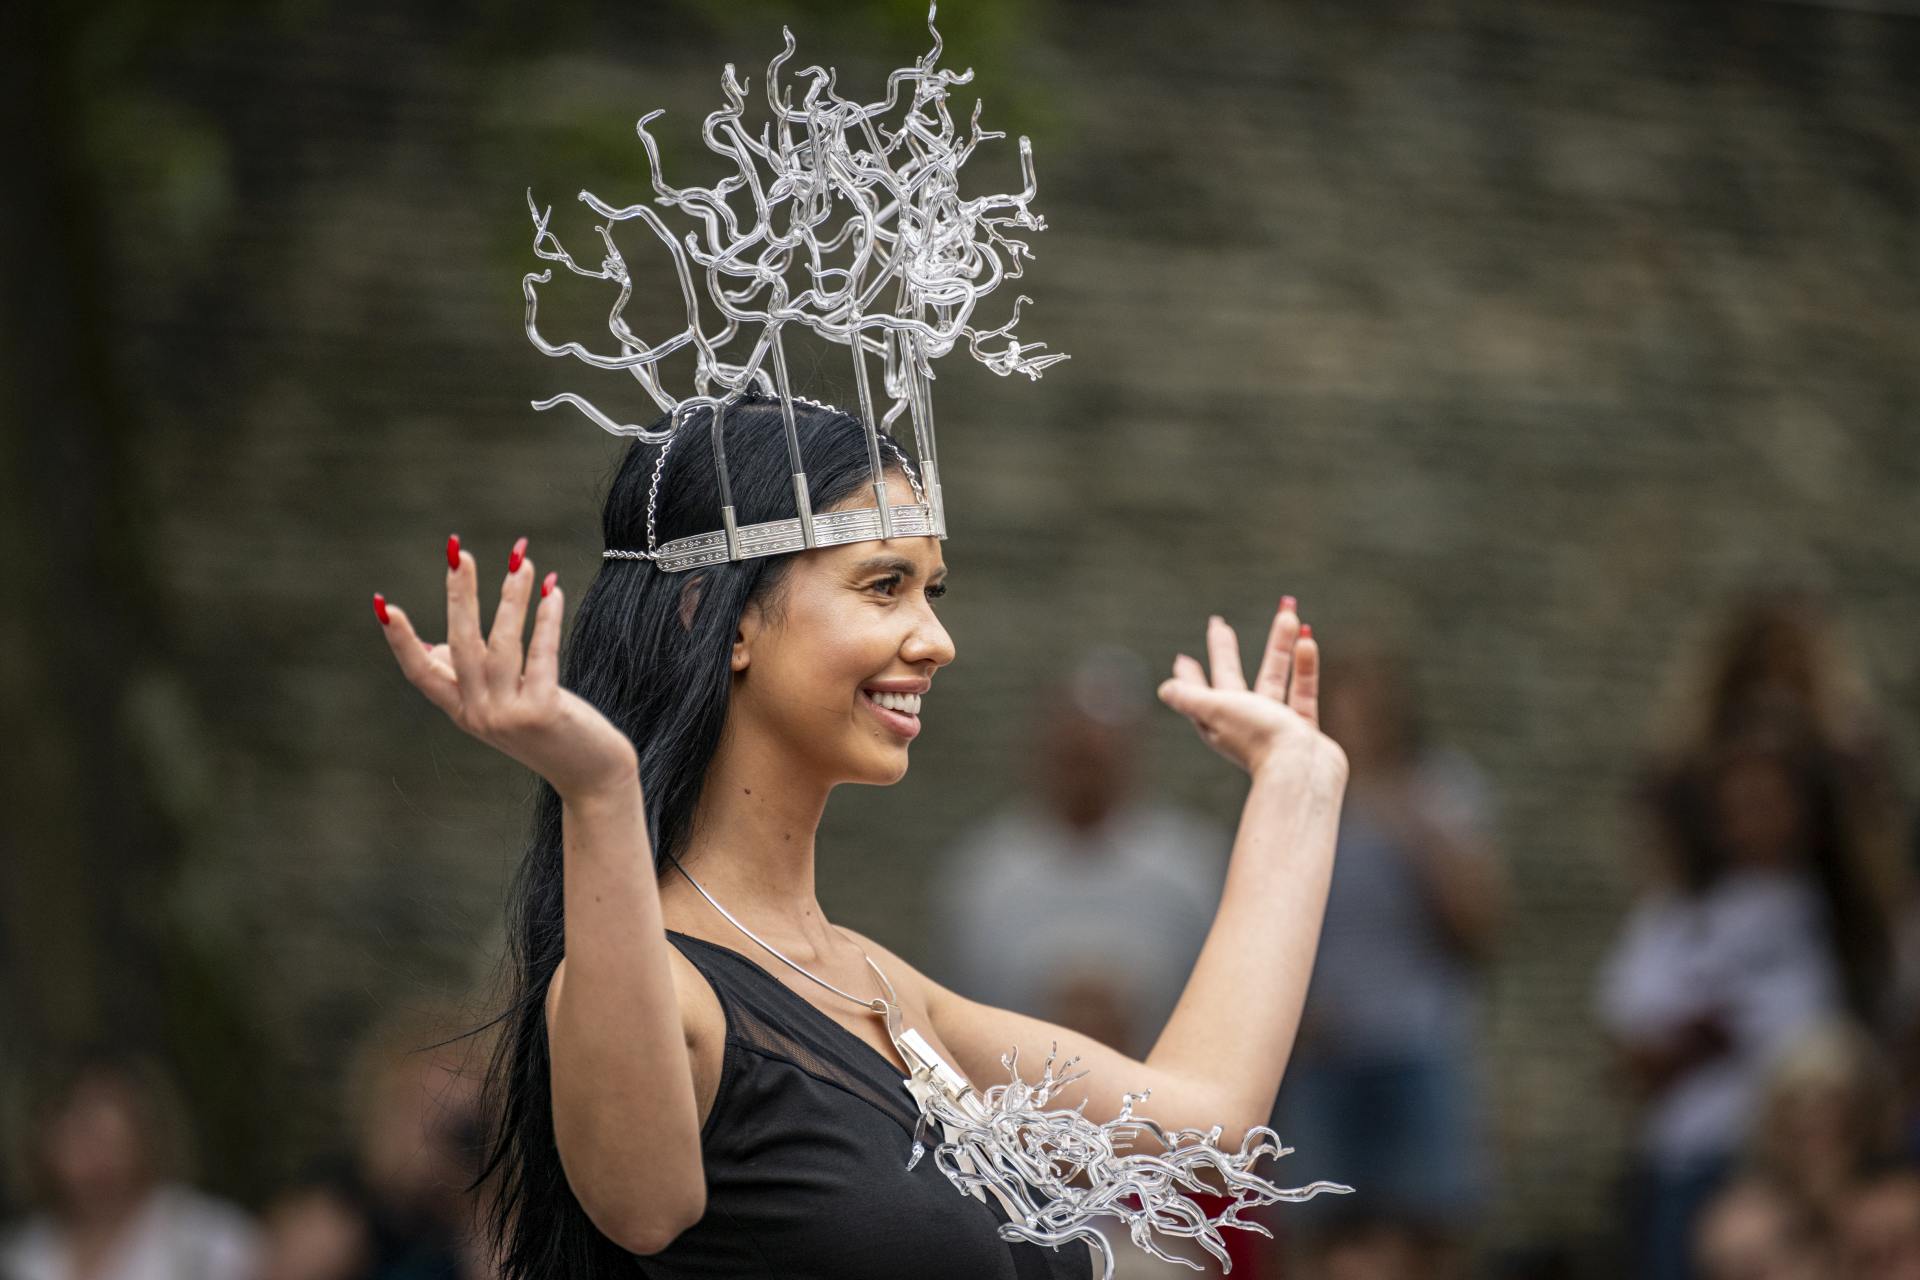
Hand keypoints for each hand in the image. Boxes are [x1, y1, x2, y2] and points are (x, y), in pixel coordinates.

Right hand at [374, 535, 639, 802]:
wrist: (591, 777)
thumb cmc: (548, 732)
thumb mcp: (500, 708)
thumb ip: (469, 679)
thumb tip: (436, 643)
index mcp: (463, 712)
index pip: (420, 672)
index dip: (400, 640)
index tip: (381, 603)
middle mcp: (479, 715)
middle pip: (461, 644)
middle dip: (460, 595)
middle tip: (458, 553)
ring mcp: (509, 715)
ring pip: (502, 643)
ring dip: (512, 597)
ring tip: (523, 560)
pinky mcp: (543, 712)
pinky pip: (541, 653)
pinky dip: (546, 619)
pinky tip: (553, 591)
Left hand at [1155, 598, 1348, 791]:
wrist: (1302, 771)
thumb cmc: (1256, 737)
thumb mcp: (1215, 710)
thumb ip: (1190, 697)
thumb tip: (1164, 688)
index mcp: (1217, 720)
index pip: (1199, 691)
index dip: (1190, 676)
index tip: (1183, 658)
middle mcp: (1243, 721)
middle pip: (1233, 678)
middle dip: (1226, 651)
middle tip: (1219, 622)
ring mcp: (1275, 725)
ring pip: (1276, 676)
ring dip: (1281, 645)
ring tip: (1289, 612)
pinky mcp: (1303, 728)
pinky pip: (1303, 689)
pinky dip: (1305, 666)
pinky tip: (1308, 640)